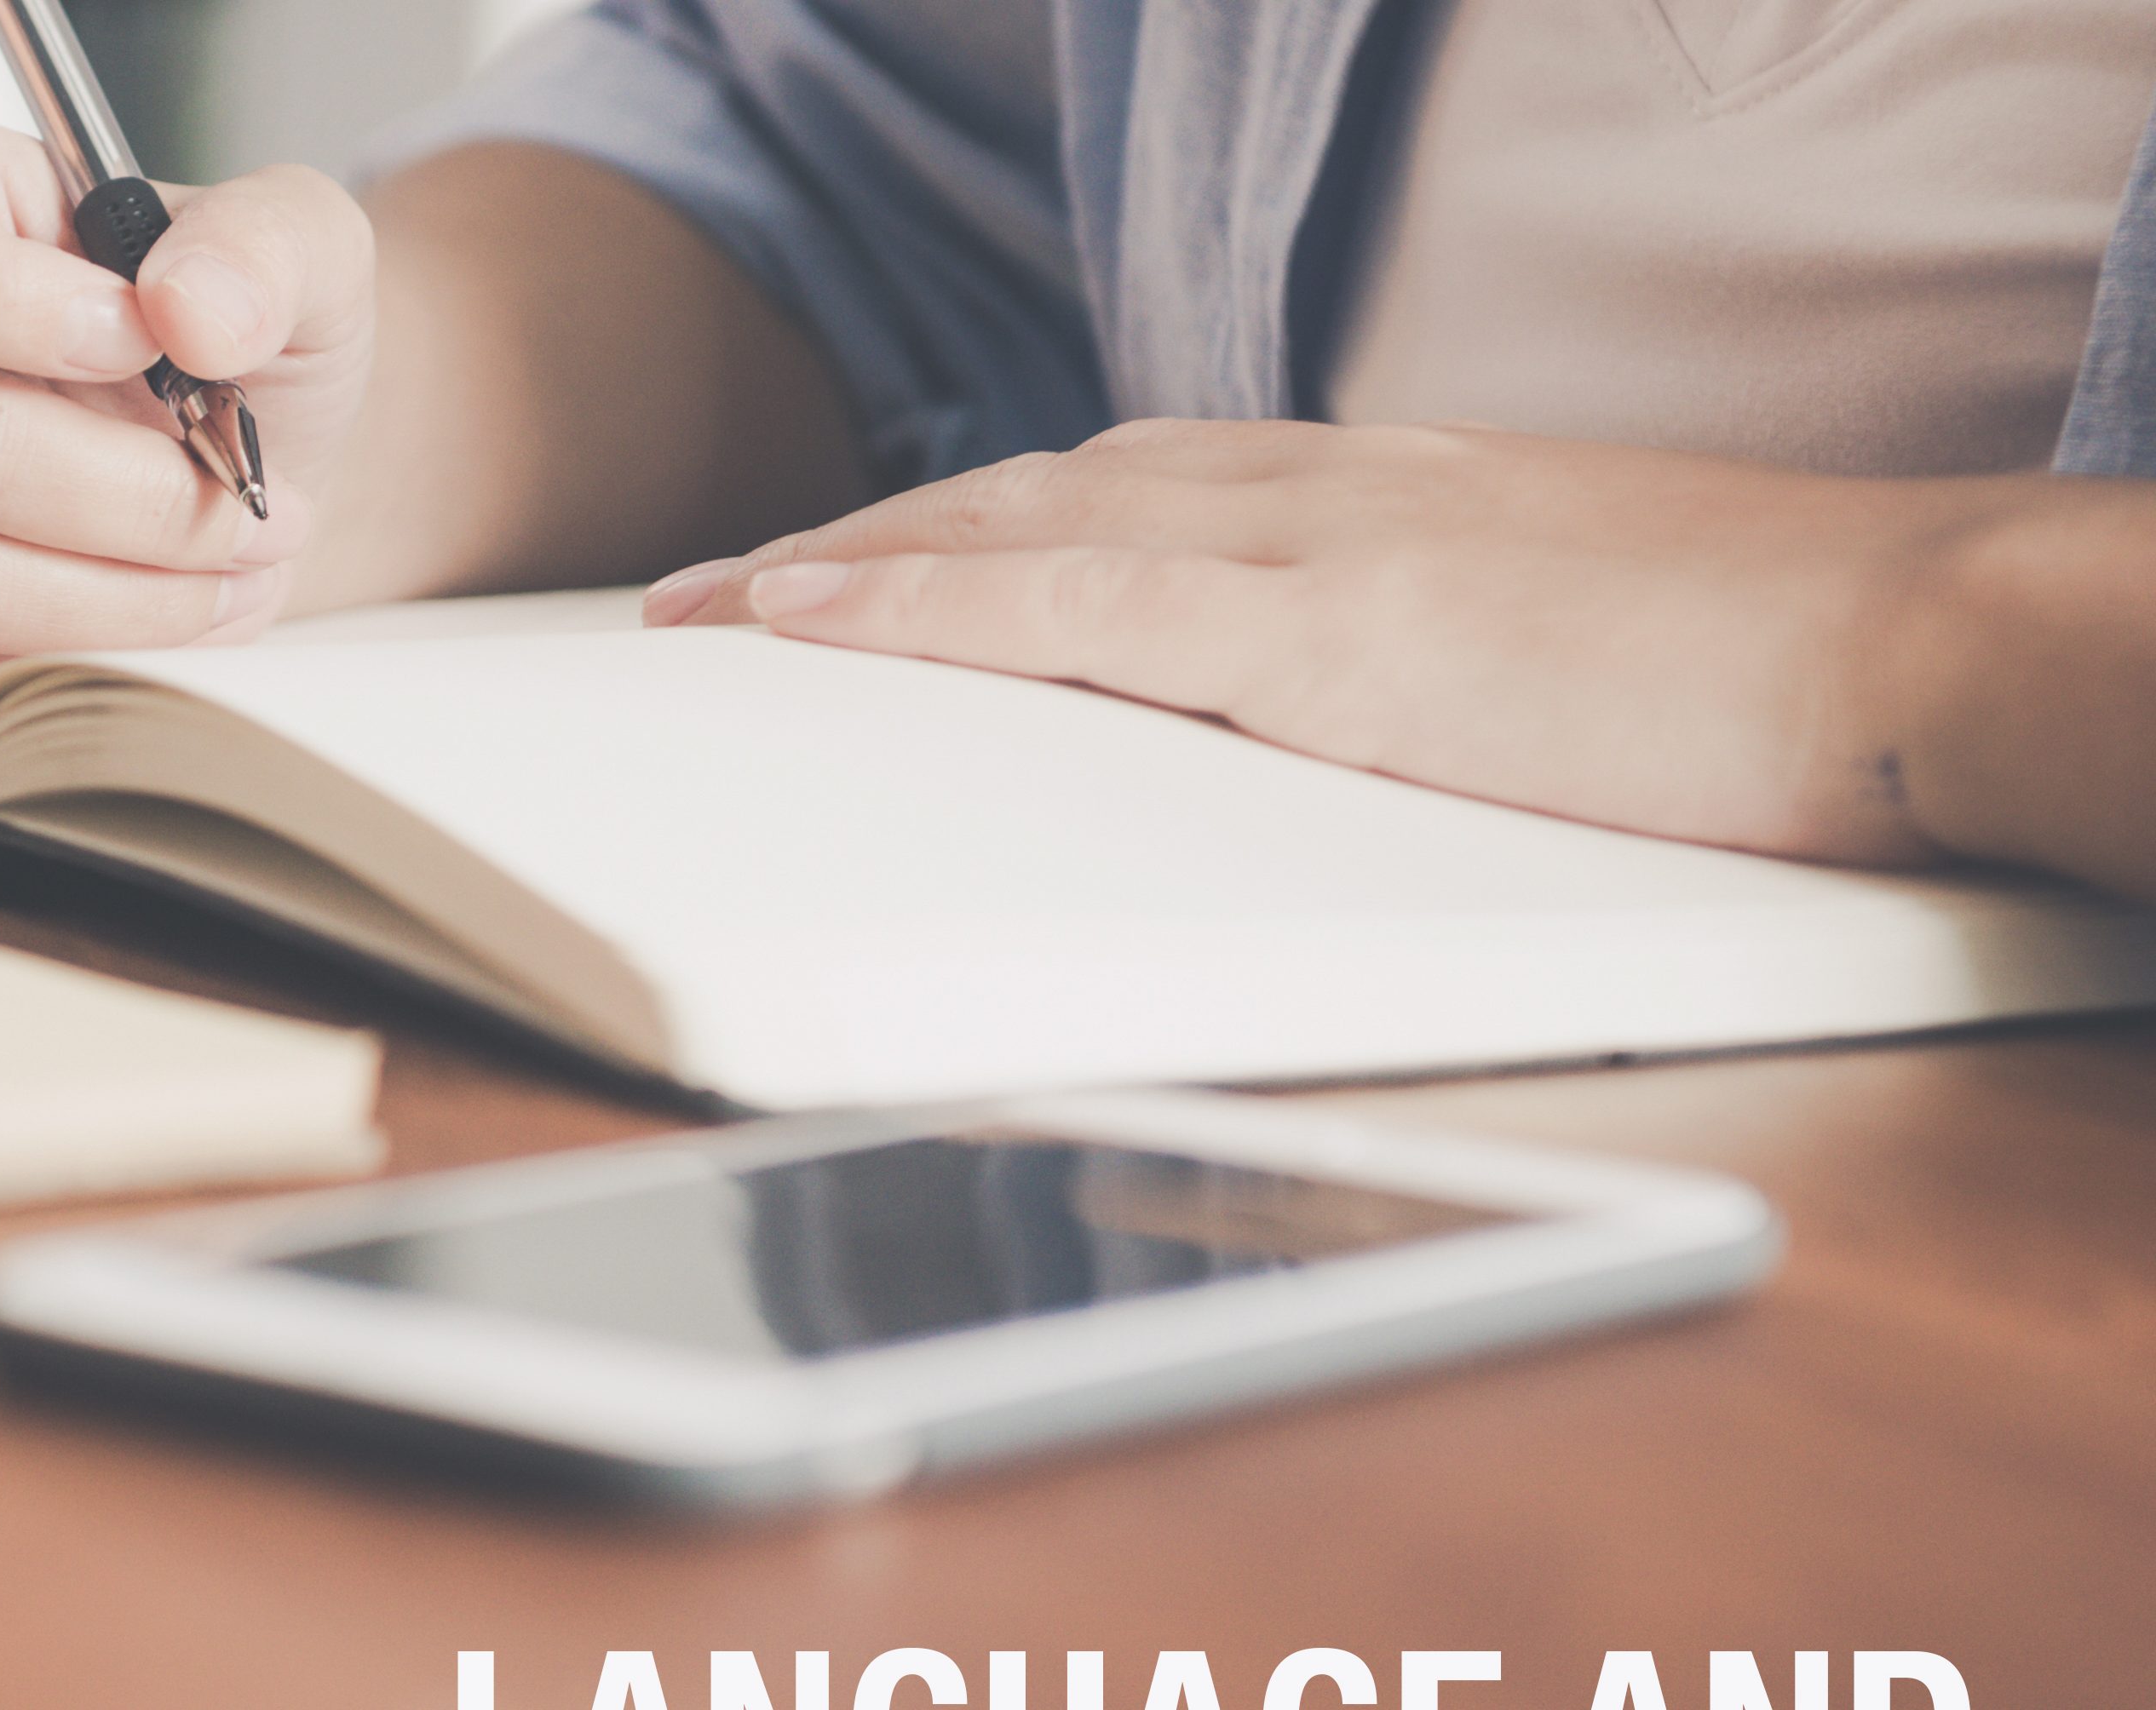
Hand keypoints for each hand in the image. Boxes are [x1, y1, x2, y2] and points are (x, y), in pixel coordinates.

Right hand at [0, 104, 374, 690]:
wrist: (209, 452)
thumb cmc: (209, 331)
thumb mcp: (286, 243)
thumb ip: (265, 244)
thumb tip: (193, 311)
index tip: (143, 343)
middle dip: (122, 491)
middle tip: (246, 500)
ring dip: (114, 592)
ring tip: (228, 563)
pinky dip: (75, 654)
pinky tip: (165, 610)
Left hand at [644, 420, 2021, 864]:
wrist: (1911, 637)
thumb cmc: (1759, 664)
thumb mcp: (1552, 641)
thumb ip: (1427, 659)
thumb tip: (1351, 721)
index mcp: (1375, 497)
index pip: (1125, 495)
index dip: (978, 531)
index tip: (872, 568)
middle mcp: (1318, 491)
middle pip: (1035, 493)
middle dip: (871, 542)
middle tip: (725, 592)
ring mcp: (1314, 548)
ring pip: (1017, 526)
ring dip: (849, 568)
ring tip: (713, 610)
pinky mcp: (1327, 633)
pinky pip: (1067, 602)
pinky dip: (920, 602)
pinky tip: (805, 617)